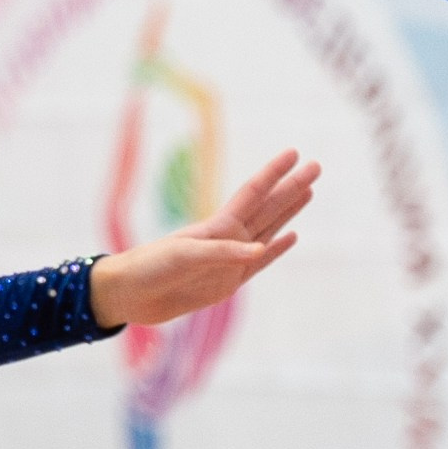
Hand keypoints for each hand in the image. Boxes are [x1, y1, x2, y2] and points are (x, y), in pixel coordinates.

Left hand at [89, 149, 319, 327]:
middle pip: (268, 207)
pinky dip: (277, 249)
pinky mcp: (229, 282)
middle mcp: (227, 238)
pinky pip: (261, 263)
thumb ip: (222, 252)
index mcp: (217, 227)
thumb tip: (260, 250)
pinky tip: (292, 237)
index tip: (294, 152)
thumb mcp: (184, 256)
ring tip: (309, 191)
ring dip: (289, 210)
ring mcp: (231, 260)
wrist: (130, 296)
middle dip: (292, 187)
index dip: (274, 173)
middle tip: (317, 165)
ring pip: (269, 229)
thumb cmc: (151, 268)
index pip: (253, 193)